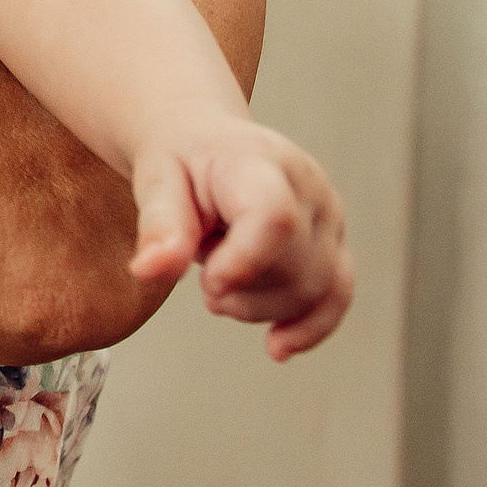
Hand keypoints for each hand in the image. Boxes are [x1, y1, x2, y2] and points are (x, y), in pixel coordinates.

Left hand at [128, 120, 352, 360]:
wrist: (203, 141)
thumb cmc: (179, 158)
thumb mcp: (155, 181)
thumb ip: (159, 226)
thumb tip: (149, 272)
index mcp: (260, 161)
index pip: (275, 219)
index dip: (244, 263)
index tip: (207, 283)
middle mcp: (309, 187)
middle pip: (295, 268)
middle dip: (240, 291)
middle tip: (202, 269)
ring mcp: (329, 216)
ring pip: (316, 290)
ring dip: (260, 307)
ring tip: (220, 283)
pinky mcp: (335, 243)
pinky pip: (337, 295)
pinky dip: (308, 327)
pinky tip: (277, 346)